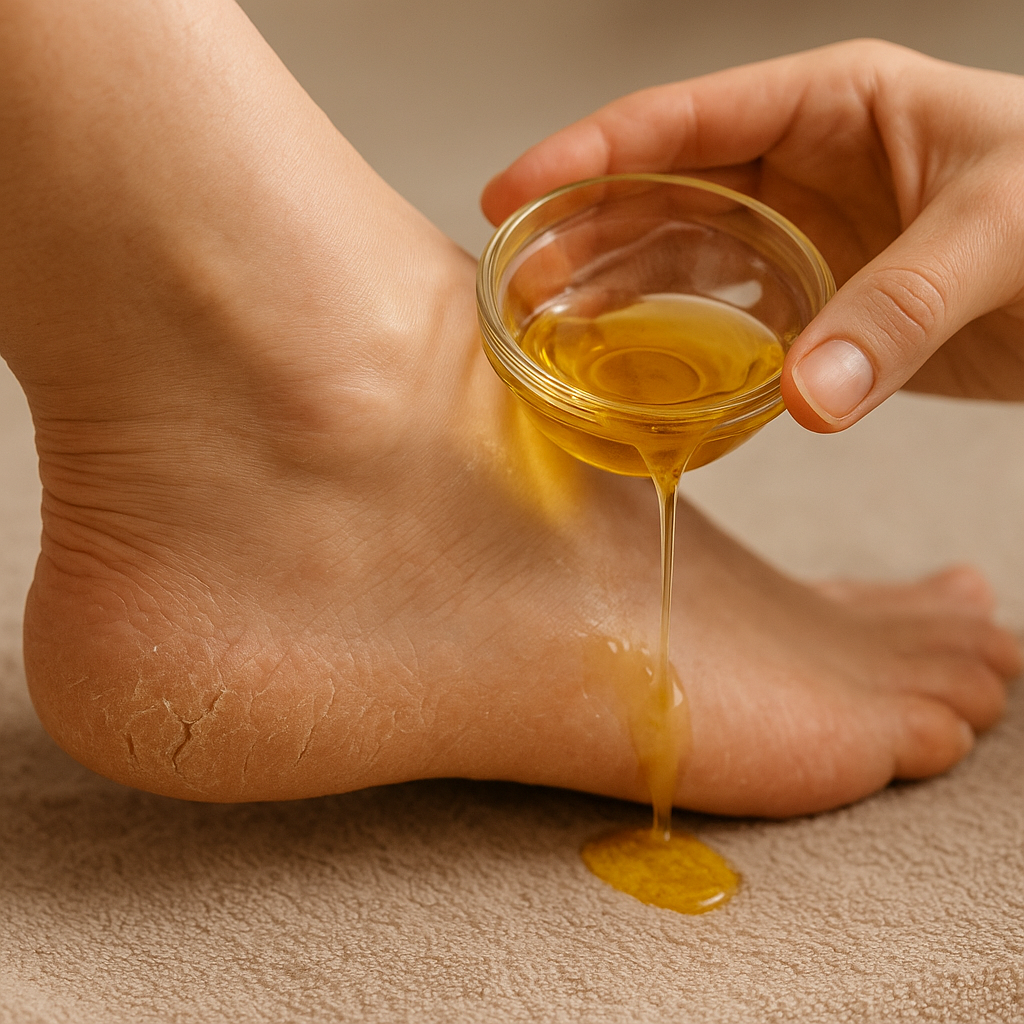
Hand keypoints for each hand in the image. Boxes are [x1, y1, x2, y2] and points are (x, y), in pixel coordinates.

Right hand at [481, 40, 1023, 431]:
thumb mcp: (1003, 233)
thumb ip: (900, 310)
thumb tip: (801, 399)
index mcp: (834, 105)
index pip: (686, 119)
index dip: (590, 153)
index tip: (516, 192)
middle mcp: (804, 166)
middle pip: (662, 189)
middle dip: (581, 229)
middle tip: (514, 277)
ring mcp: (806, 239)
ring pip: (682, 255)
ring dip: (614, 287)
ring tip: (547, 323)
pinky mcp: (820, 306)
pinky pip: (727, 318)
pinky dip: (676, 340)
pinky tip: (629, 363)